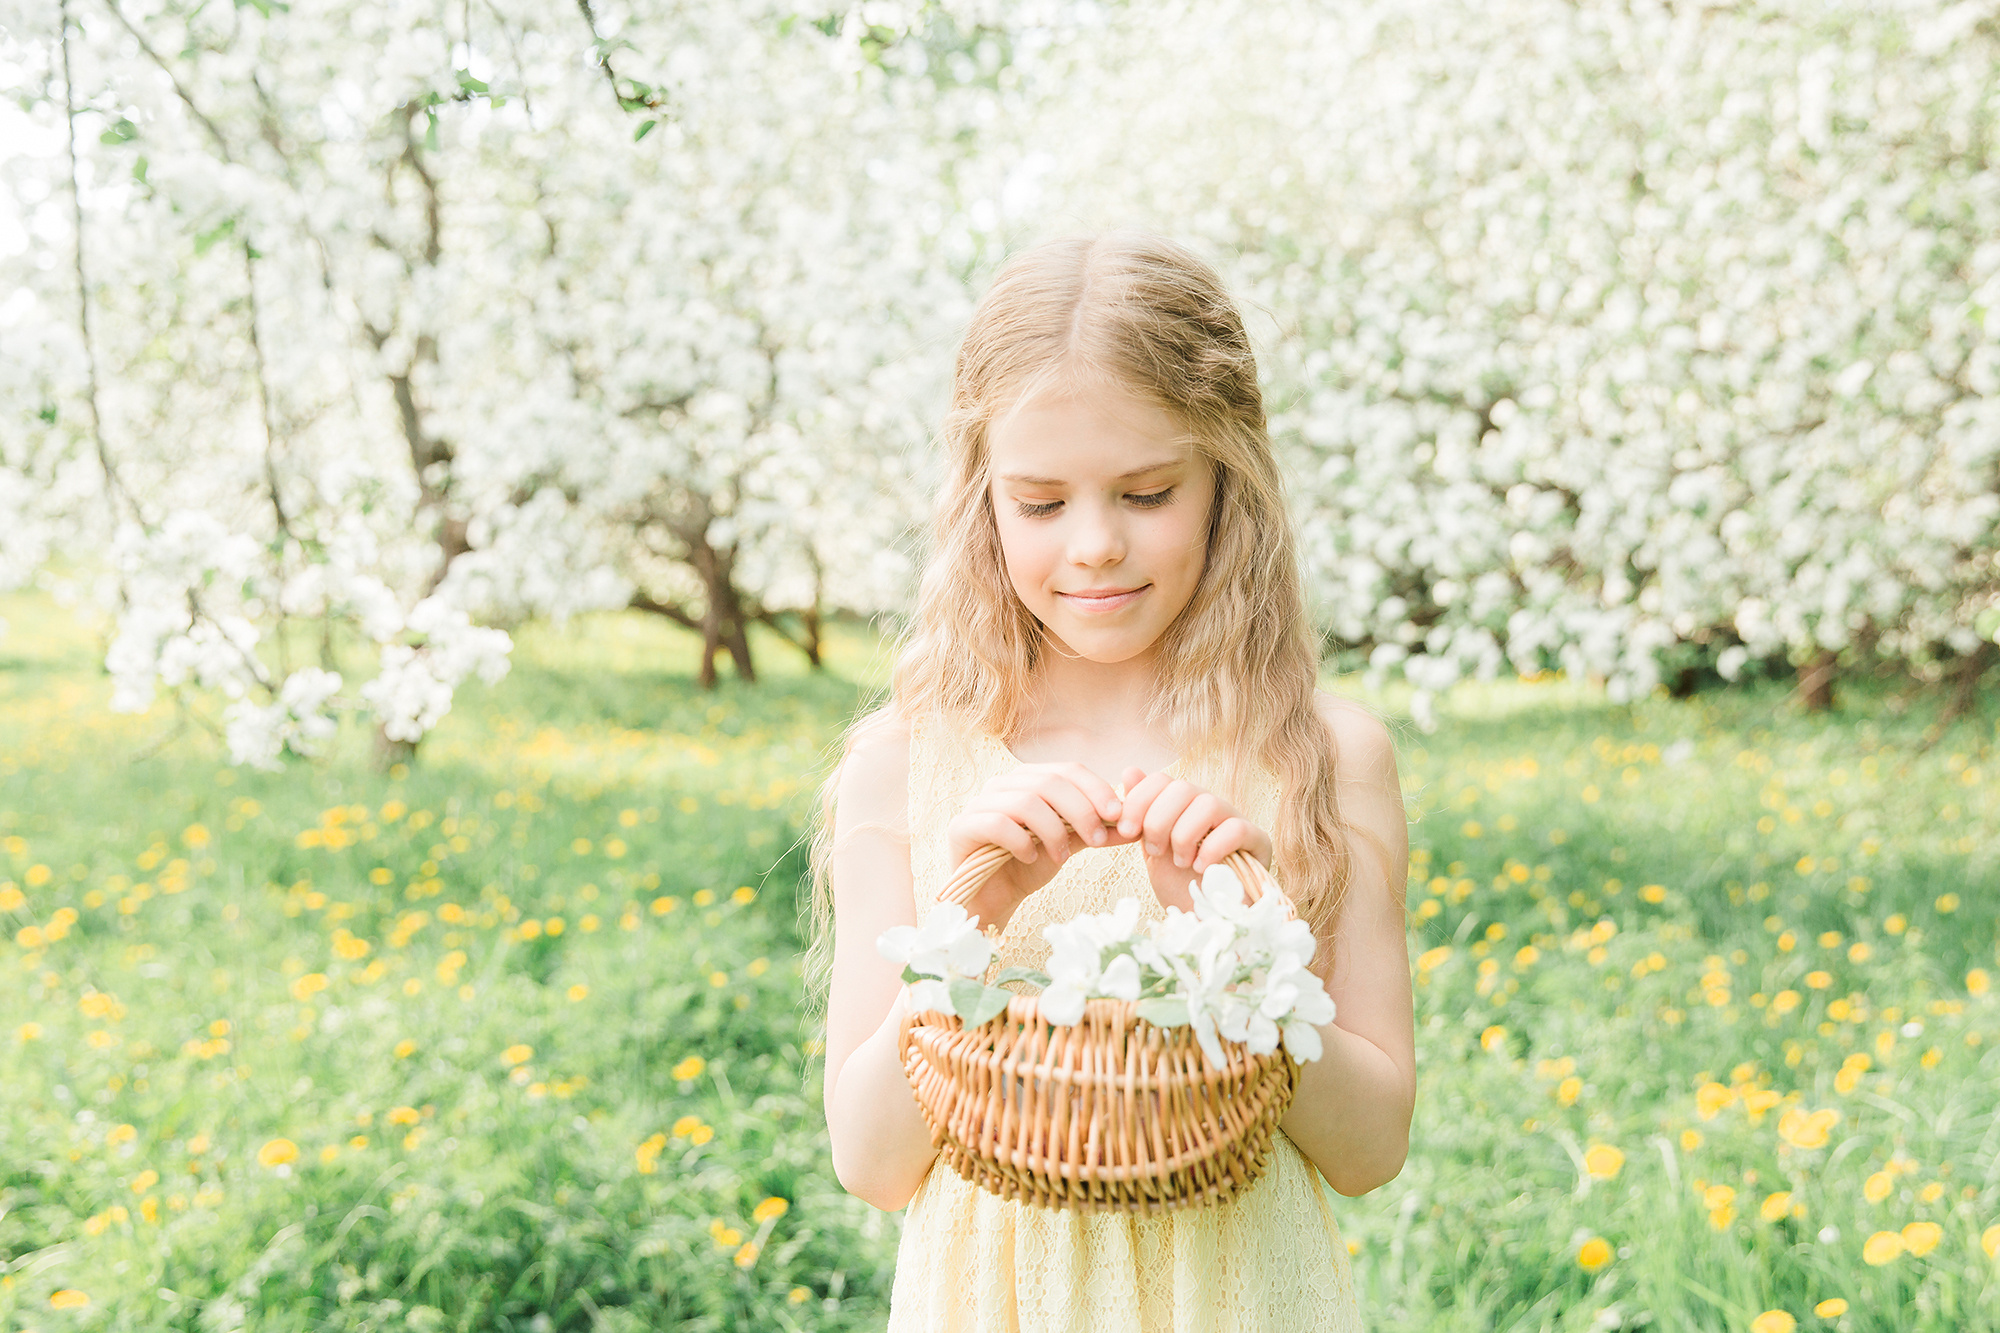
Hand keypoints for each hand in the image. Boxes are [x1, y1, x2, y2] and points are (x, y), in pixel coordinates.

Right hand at [943, 761, 1124, 935]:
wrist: (993, 898)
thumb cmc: (1028, 866)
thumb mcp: (1070, 845)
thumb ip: (1098, 832)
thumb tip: (1136, 826)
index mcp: (1029, 780)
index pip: (1068, 769)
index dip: (1095, 789)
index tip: (1118, 815)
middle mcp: (1002, 784)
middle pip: (1050, 782)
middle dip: (1081, 810)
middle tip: (1098, 841)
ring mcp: (979, 803)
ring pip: (1026, 802)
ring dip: (1054, 831)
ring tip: (1063, 856)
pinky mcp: (962, 827)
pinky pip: (997, 824)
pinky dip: (1022, 842)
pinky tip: (1030, 859)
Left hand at [1114, 767, 1274, 912]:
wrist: (1206, 919)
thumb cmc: (1180, 884)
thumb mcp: (1151, 849)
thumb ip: (1142, 814)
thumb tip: (1129, 770)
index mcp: (1183, 804)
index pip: (1161, 779)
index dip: (1139, 801)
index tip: (1126, 832)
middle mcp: (1209, 806)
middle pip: (1182, 787)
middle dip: (1158, 820)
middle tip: (1154, 851)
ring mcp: (1234, 820)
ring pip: (1208, 804)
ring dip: (1184, 835)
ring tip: (1179, 862)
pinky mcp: (1257, 842)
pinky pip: (1236, 829)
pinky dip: (1212, 848)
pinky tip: (1201, 868)